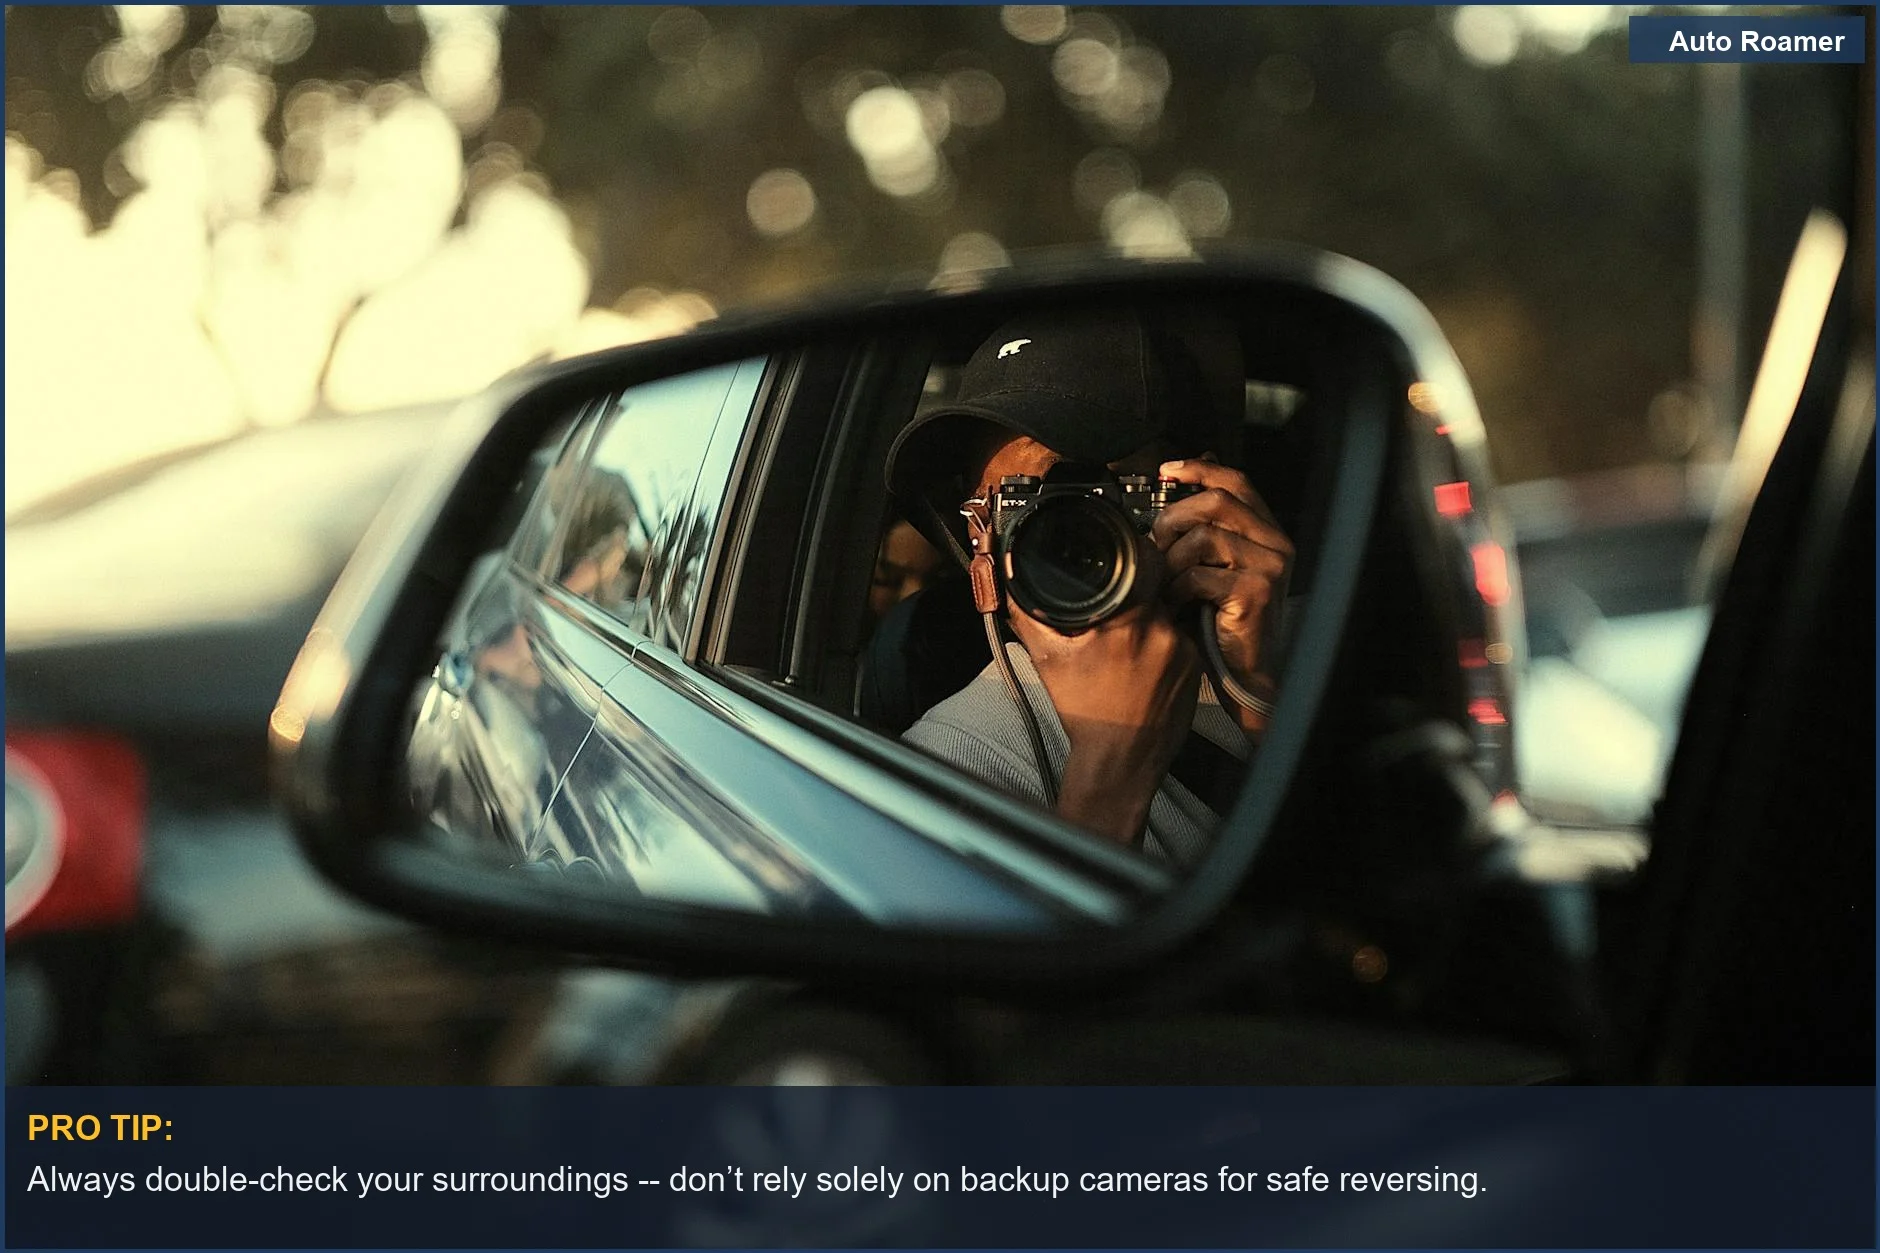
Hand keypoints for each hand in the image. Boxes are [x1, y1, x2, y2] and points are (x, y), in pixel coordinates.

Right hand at [1005, 539, 1200, 847]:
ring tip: (1127, 648)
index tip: (1119, 566)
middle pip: (1152, 587)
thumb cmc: (1085, 713)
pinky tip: (1145, 665)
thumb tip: (1008, 582)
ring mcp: (1184, 648)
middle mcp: (1161, 630)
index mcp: (1125, 621)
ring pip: (1167, 613)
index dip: (1129, 559)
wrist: (1121, 758)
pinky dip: (1164, 644)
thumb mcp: (1048, 660)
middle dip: (1133, 595)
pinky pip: (1180, 638)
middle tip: (1115, 616)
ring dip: (1149, 621)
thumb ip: (1028, 614)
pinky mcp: (1197, 665)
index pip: (1138, 563)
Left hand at [1151, 457, 1293, 733]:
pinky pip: (1199, 575)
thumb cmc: (1221, 621)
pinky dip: (1178, 590)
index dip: (1200, 469)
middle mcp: (1276, 543)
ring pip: (1203, 538)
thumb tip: (1168, 490)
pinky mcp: (1255, 591)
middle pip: (1216, 502)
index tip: (1166, 470)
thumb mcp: (1212, 567)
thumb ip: (1201, 532)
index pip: (1236, 482)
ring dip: (1172, 561)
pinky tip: (1179, 604)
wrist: (1244, 673)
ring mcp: (1270, 566)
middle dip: (1174, 520)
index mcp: (1266, 531)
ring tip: (1167, 584)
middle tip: (1156, 545)